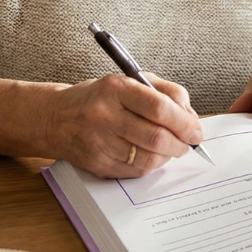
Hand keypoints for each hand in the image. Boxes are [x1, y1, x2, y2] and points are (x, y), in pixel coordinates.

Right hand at [47, 73, 202, 178]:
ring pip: (149, 158)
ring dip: (169, 156)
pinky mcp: (97, 164)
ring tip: (172, 148)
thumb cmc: (99, 98)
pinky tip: (152, 155)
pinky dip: (152, 165)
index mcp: (115, 89)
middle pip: (156, 136)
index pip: (158, 107)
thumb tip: (190, 116)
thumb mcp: (130, 81)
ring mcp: (99, 142)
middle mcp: (104, 115)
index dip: (184, 121)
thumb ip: (164, 92)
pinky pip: (136, 171)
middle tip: (189, 142)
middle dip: (181, 143)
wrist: (56, 118)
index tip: (196, 130)